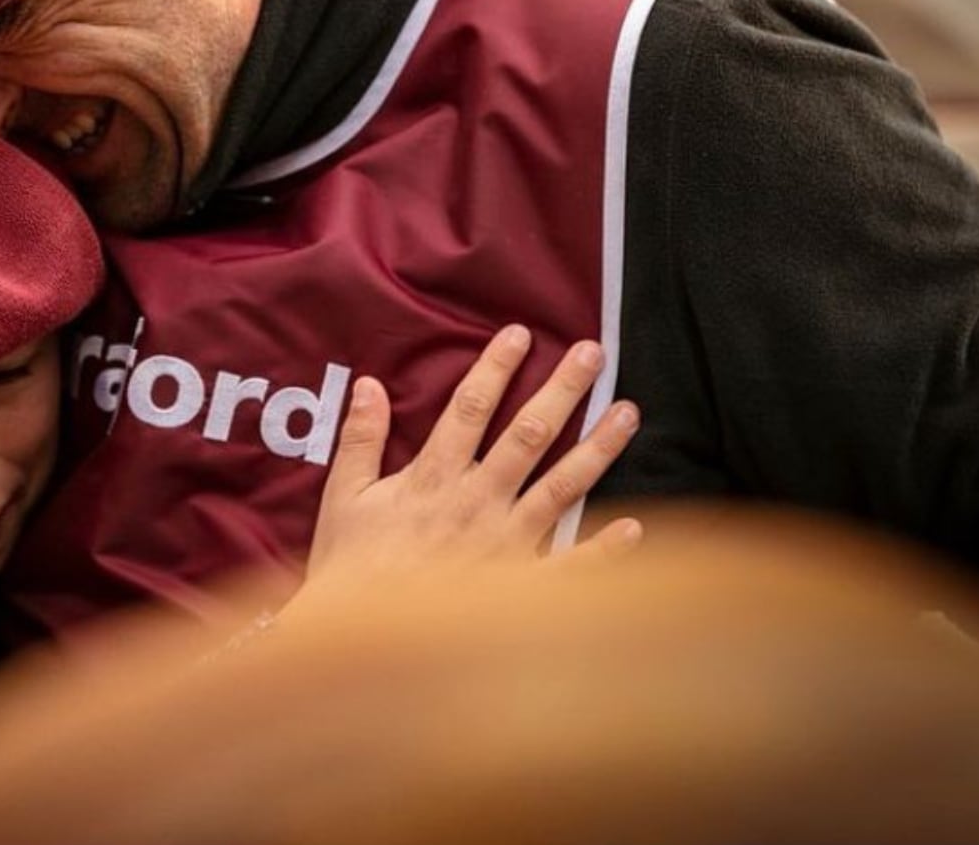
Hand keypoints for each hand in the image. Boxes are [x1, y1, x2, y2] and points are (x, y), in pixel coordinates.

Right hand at [299, 326, 642, 600]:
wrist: (364, 645)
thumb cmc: (349, 571)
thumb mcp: (343, 498)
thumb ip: (360, 439)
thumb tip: (370, 384)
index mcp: (433, 477)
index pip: (469, 408)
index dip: (495, 367)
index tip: (520, 334)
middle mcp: (477, 501)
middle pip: (528, 434)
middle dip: (562, 389)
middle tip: (593, 352)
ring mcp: (504, 544)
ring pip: (561, 486)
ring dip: (598, 447)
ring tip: (628, 412)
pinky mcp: (518, 587)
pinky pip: (570, 567)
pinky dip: (605, 550)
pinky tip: (635, 527)